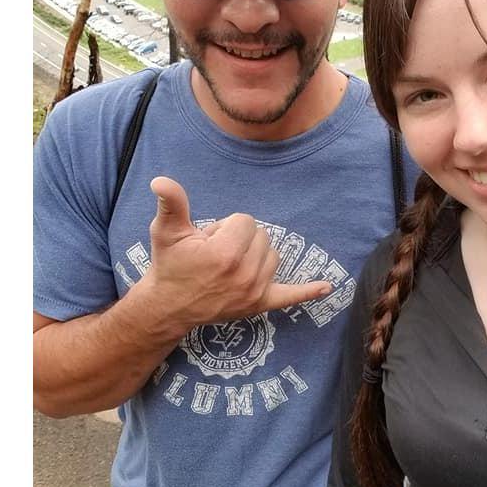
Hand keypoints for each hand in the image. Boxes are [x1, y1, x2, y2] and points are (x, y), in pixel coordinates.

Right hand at [144, 176, 331, 328]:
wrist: (169, 306)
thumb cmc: (170, 264)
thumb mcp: (166, 231)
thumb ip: (171, 203)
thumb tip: (160, 181)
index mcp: (225, 253)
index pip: (245, 221)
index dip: (225, 226)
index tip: (208, 240)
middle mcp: (244, 273)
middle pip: (261, 236)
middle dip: (240, 240)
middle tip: (214, 254)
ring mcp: (255, 291)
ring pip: (273, 255)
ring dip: (255, 255)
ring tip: (228, 266)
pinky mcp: (260, 304)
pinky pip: (290, 295)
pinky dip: (308, 292)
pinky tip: (326, 287)